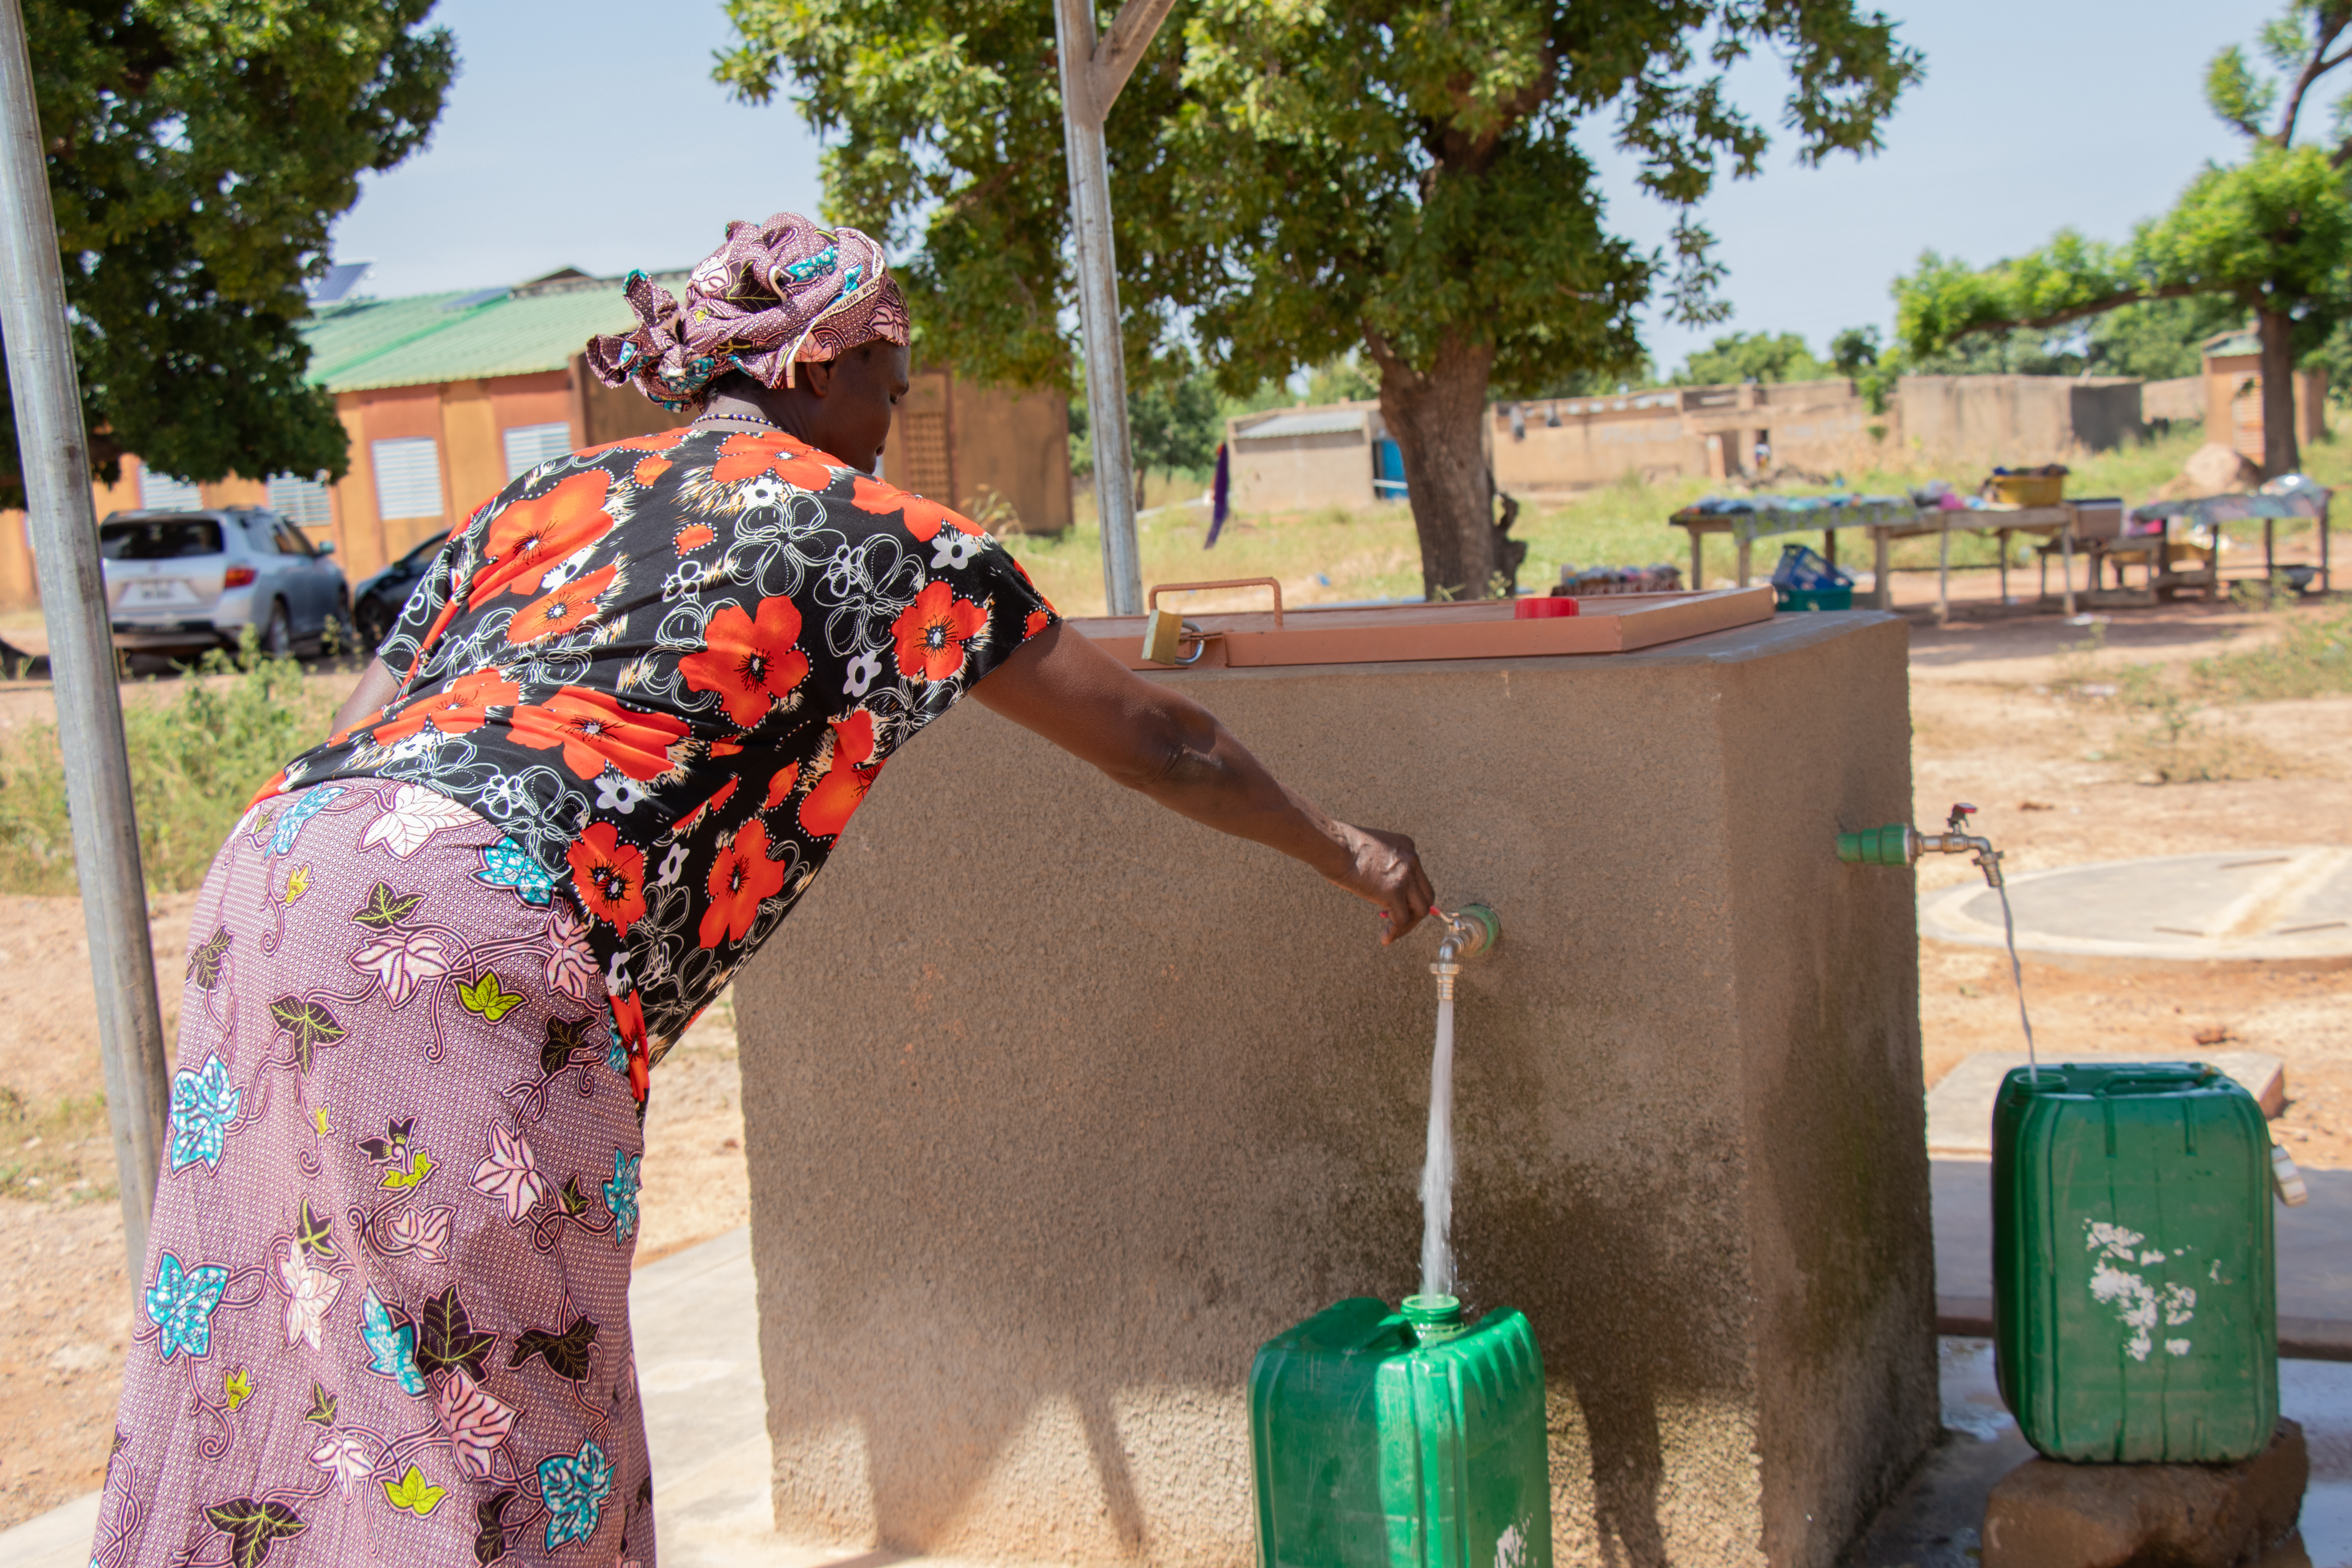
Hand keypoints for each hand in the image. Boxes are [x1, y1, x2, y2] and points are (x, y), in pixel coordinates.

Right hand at [1326, 823, 1434, 943]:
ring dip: (1407, 925)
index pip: (1419, 879)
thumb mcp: (1372, 850)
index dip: (1409, 896)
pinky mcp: (1394, 891)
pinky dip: (1395, 932)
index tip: (1393, 906)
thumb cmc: (1341, 846)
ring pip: (1420, 910)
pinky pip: (1402, 920)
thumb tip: (1379, 886)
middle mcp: (1412, 860)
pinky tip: (1385, 937)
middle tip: (1397, 922)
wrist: (1334, 845)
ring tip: (1391, 933)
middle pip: (1426, 895)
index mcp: (1407, 847)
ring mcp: (1405, 876)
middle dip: (1413, 912)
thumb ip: (1382, 865)